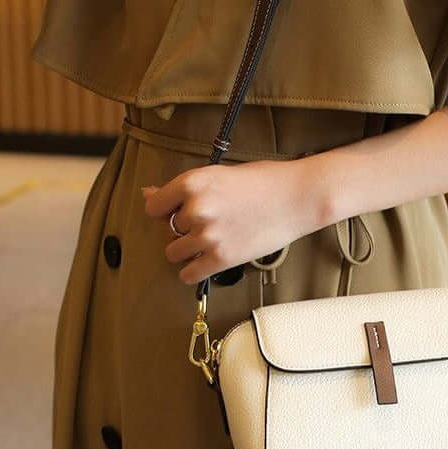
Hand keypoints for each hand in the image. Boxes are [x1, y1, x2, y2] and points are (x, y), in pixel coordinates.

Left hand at [141, 158, 324, 284]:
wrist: (297, 197)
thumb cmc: (264, 181)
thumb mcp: (219, 174)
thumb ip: (185, 188)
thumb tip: (149, 195)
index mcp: (192, 183)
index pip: (154, 206)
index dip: (165, 210)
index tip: (176, 213)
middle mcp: (196, 209)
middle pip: (167, 230)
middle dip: (183, 229)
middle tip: (208, 224)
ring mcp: (208, 236)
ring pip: (174, 253)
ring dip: (187, 250)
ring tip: (208, 242)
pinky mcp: (222, 259)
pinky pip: (189, 274)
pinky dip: (194, 271)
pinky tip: (206, 261)